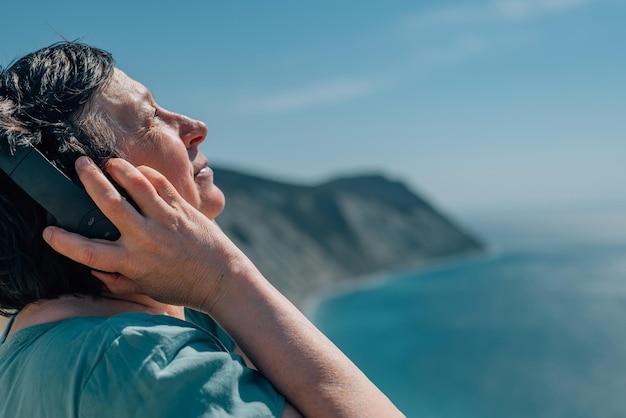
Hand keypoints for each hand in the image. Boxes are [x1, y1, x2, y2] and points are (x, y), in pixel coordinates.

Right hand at [43, 156, 243, 309]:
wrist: (221, 279)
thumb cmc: (182, 286)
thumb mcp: (145, 288)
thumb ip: (117, 279)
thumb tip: (92, 268)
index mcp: (132, 262)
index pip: (87, 252)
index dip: (63, 241)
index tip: (47, 231)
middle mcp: (145, 238)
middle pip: (109, 203)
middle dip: (90, 180)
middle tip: (78, 165)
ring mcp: (166, 220)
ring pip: (137, 185)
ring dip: (119, 169)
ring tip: (109, 162)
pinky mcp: (184, 209)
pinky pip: (161, 184)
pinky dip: (147, 174)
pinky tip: (138, 172)